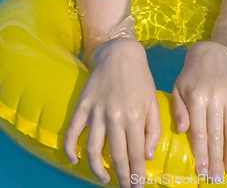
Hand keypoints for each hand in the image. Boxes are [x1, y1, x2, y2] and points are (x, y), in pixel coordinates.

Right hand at [64, 38, 160, 187]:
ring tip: (104, 179)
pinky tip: (75, 160)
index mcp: (135, 115)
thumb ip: (153, 129)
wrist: (120, 54)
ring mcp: (96, 111)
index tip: (138, 186)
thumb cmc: (140, 79)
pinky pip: (72, 131)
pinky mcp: (82, 105)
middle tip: (126, 187)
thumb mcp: (153, 101)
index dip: (137, 173)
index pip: (135, 153)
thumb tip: (147, 156)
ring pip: (93, 149)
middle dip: (122, 176)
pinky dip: (71, 148)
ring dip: (98, 170)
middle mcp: (115, 115)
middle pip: (116, 155)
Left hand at [172, 41, 226, 180]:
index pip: (199, 132)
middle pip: (216, 134)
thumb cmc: (192, 74)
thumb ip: (179, 110)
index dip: (201, 154)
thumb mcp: (178, 88)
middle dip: (216, 159)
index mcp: (196, 96)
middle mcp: (214, 95)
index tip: (202, 172)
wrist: (212, 51)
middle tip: (217, 178)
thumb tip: (182, 131)